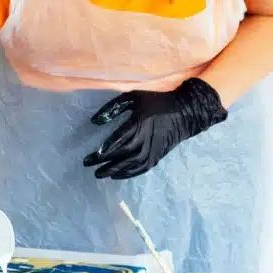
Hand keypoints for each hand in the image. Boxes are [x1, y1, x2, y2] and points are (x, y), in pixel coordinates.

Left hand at [82, 78, 227, 179]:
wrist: (184, 113)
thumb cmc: (155, 102)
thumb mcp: (133, 97)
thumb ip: (113, 107)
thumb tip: (94, 121)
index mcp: (139, 123)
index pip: (119, 140)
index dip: (106, 149)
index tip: (93, 155)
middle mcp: (146, 139)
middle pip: (122, 154)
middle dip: (104, 161)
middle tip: (88, 164)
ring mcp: (153, 150)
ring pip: (131, 164)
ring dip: (114, 170)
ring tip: (99, 174)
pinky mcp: (157, 157)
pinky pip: (141, 169)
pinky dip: (128, 174)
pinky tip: (116, 175)